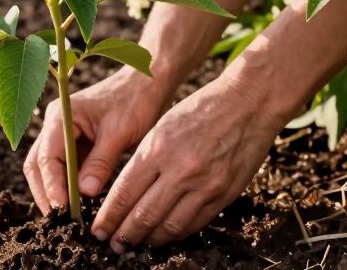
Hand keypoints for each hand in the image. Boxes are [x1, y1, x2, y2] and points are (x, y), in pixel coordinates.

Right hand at [24, 68, 168, 213]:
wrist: (148, 82)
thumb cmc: (136, 101)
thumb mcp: (119, 133)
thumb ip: (100, 163)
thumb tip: (84, 193)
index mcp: (61, 116)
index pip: (47, 158)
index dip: (52, 187)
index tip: (63, 211)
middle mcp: (55, 123)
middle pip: (38, 165)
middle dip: (47, 194)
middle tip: (61, 222)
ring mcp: (63, 132)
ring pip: (48, 168)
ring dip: (56, 192)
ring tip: (69, 218)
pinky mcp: (74, 141)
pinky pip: (64, 167)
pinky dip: (68, 186)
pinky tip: (80, 204)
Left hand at [90, 73, 287, 252]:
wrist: (249, 103)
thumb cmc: (202, 109)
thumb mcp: (163, 126)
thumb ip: (145, 160)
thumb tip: (126, 193)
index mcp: (158, 149)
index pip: (125, 194)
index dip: (108, 217)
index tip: (97, 229)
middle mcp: (180, 171)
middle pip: (143, 216)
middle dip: (123, 235)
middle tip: (113, 243)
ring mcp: (205, 186)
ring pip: (169, 226)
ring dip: (149, 239)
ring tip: (137, 242)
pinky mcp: (225, 195)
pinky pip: (195, 224)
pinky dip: (176, 233)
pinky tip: (165, 234)